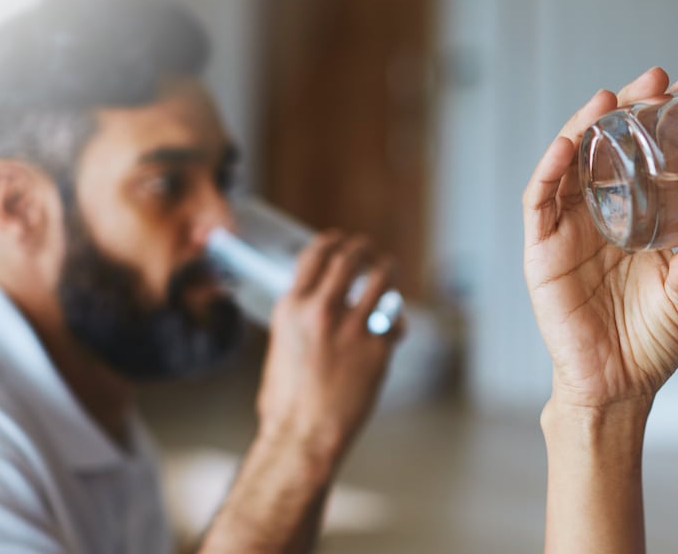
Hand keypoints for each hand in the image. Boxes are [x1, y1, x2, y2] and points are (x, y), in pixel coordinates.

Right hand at [255, 232, 403, 465]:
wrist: (302, 436)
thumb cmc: (288, 401)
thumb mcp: (282, 345)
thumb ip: (302, 318)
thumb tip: (319, 302)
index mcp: (291, 307)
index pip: (315, 254)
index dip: (333, 241)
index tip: (341, 241)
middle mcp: (321, 310)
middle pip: (351, 257)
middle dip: (364, 249)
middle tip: (370, 253)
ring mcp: (352, 327)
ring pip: (382, 278)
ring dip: (387, 270)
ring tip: (389, 271)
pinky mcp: (378, 347)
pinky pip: (395, 320)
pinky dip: (395, 322)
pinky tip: (393, 329)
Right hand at [523, 67, 677, 410]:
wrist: (615, 389)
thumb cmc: (650, 344)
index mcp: (645, 219)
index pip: (656, 159)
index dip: (671, 123)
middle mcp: (607, 214)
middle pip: (612, 148)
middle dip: (630, 110)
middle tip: (655, 79)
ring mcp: (571, 229)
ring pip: (573, 164)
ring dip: (585, 127)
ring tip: (607, 99)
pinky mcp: (542, 250)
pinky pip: (539, 202)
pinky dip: (549, 170)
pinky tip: (564, 145)